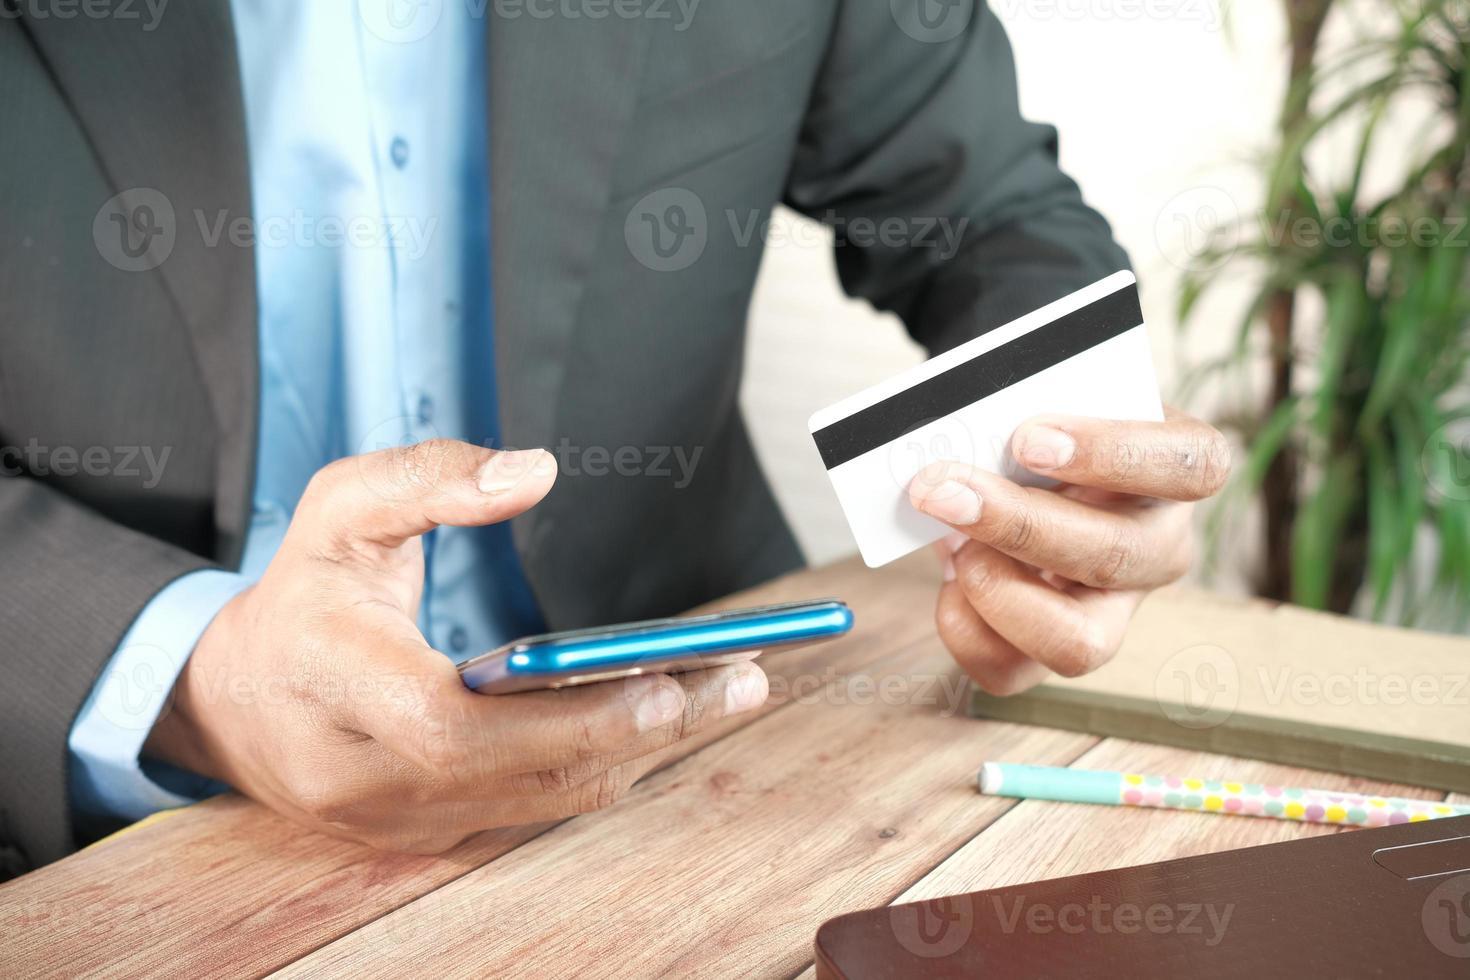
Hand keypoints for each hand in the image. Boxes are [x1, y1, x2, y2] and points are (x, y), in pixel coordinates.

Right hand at [145, 439, 769, 852]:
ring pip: (544, 800)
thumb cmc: (301, 594)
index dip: (566, 714)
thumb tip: (538, 471)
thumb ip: (430, 476)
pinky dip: (606, 763)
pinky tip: (667, 717)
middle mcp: (359, 772)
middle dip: (642, 728)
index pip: (452, 725)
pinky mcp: (428, 832)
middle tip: (742, 680)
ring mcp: (395, 817)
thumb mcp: (340, 506)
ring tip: (730, 689)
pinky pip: (535, 809)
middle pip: (524, 773)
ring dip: (644, 748)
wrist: (234, 700)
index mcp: (330, 681)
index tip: (664, 681)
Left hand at [907, 408, 1230, 695]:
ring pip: (1079, 642)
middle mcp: (1161, 547)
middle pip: (1116, 557)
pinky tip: (948, 581)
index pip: (1190, 465)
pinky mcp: (1057, 646)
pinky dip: (966, 628)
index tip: (1029, 439)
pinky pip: (1015, 670)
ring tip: (951, 544)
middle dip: (1017, 526)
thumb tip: (956, 442)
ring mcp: (1116, 608)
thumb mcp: (1049, 392)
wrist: (1022, 457)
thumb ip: (1023, 407)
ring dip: (998, 592)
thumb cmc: (1044, 417)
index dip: (1111, 454)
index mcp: (1181, 467)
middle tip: (943, 490)